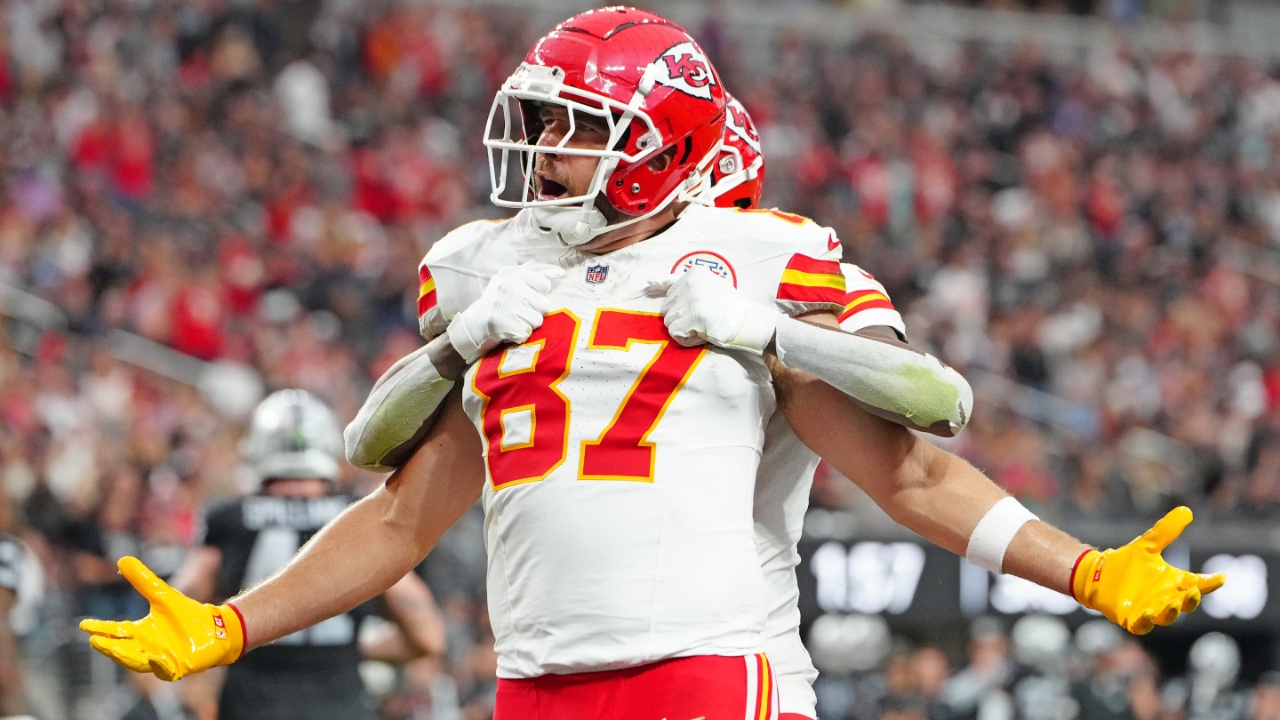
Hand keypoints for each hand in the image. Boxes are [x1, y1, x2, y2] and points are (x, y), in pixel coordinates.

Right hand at [79, 557, 244, 680]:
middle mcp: (147, 648)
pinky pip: (165, 671)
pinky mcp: (178, 667)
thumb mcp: (163, 596)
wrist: (216, 628)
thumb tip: (123, 560)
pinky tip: (154, 659)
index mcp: (141, 632)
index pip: (116, 631)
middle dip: (109, 647)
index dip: (100, 629)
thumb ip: (143, 581)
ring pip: (138, 662)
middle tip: (94, 640)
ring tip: (114, 649)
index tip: (83, 624)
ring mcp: (161, 659)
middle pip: (122, 650)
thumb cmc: (186, 614)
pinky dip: (159, 666)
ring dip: (126, 657)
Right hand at [447, 262, 563, 363]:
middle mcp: (508, 286)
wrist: (473, 324)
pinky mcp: (502, 323)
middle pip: (545, 305)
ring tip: (513, 320)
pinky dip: (520, 336)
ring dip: (528, 324)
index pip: (545, 285)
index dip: (537, 295)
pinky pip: (527, 333)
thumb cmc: (499, 301)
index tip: (523, 297)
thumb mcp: (513, 280)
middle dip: (534, 311)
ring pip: (538, 320)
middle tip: (518, 312)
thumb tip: (560, 273)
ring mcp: (504, 305)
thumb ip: (537, 273)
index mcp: (511, 272)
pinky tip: (508, 330)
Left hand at [651, 266, 777, 354]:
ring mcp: (692, 300)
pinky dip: (686, 338)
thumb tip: (649, 283)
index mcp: (694, 274)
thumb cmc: (726, 307)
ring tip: (703, 325)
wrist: (747, 321)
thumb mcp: (706, 286)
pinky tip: (702, 333)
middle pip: (666, 307)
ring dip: (683, 328)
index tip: (687, 308)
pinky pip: (675, 332)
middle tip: (701, 318)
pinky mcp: (694, 317)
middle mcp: (691, 283)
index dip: (679, 305)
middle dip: (681, 317)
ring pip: (668, 320)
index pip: (669, 289)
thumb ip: (679, 283)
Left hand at [1072, 507, 1225, 634]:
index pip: (1198, 583)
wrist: (1097, 573)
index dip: (1210, 583)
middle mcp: (1166, 598)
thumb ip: (1166, 531)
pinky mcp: (1132, 619)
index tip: (1220, 578)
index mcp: (1174, 582)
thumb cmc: (1127, 562)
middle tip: (1195, 592)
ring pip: (1167, 617)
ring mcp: (1150, 610)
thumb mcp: (1147, 545)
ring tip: (1173, 604)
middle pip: (1185, 603)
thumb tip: (1186, 510)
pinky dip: (1146, 621)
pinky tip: (1147, 614)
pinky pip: (1142, 625)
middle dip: (1191, 600)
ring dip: (1172, 612)